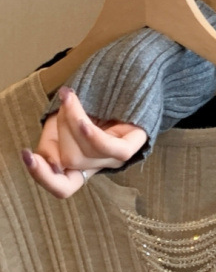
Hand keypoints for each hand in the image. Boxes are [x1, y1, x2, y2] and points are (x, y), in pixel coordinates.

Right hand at [21, 86, 146, 198]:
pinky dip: (90, 136)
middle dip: (60, 129)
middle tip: (63, 103)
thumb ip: (50, 146)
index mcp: (82, 166)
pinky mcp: (132, 144)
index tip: (26, 154)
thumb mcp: (58, 126)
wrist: (118, 84)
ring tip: (70, 99)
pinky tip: (82, 123)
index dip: (42, 176)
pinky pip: (109, 148)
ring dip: (71, 123)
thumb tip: (51, 163)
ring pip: (83, 154)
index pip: (63, 187)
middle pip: (71, 162)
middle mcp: (100, 165)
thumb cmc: (86, 108)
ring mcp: (116, 157)